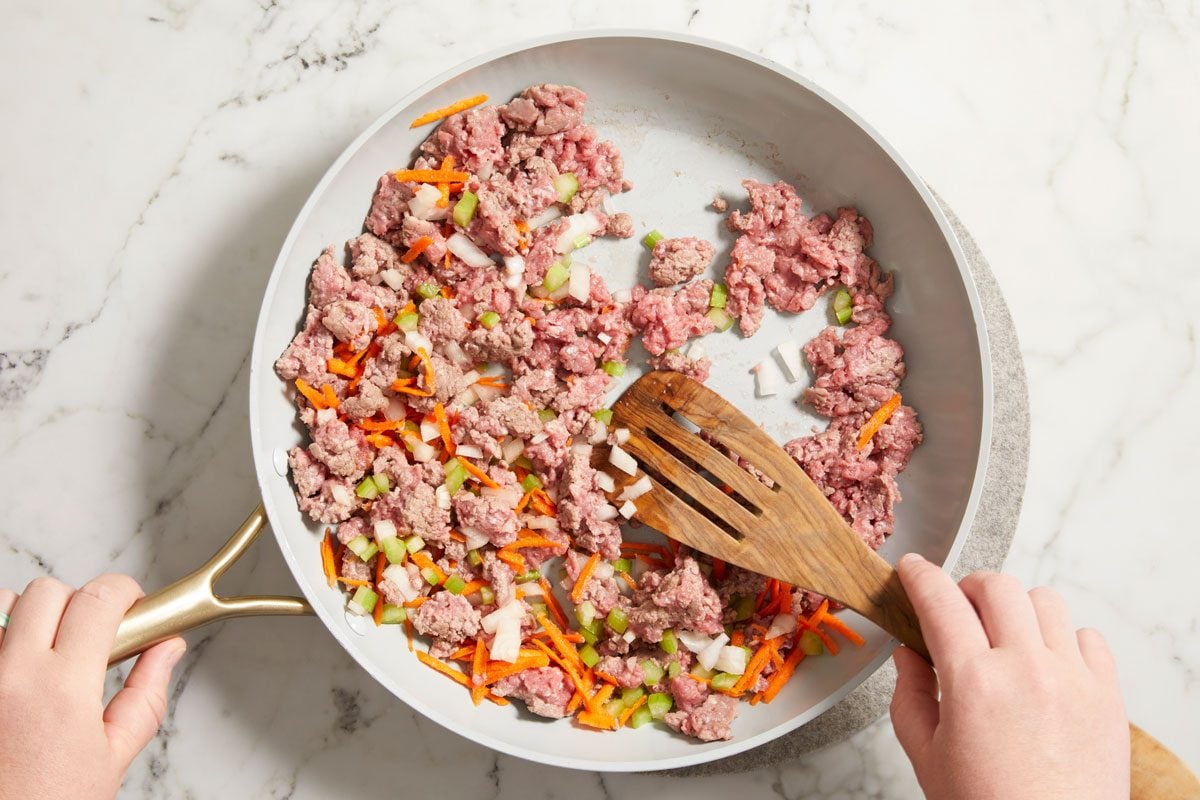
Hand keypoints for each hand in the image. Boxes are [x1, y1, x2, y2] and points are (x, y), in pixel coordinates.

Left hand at [0, 575, 185, 799]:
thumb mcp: (113, 757)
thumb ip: (145, 694)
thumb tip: (166, 650)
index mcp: (63, 689)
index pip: (98, 599)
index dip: (123, 592)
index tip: (130, 604)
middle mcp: (12, 675)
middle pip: (48, 592)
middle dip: (78, 603)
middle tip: (90, 633)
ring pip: (4, 606)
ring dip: (28, 617)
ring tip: (43, 651)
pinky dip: (2, 639)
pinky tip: (15, 670)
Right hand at [890, 555, 1127, 799]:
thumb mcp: (927, 756)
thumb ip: (910, 696)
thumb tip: (909, 655)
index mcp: (972, 682)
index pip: (940, 600)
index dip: (920, 576)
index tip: (913, 570)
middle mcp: (1025, 669)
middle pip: (997, 586)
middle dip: (969, 587)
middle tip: (958, 607)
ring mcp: (1072, 678)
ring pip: (1045, 602)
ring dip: (1017, 609)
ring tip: (1006, 635)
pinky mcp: (1107, 695)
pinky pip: (1089, 638)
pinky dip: (1064, 639)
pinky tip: (1047, 662)